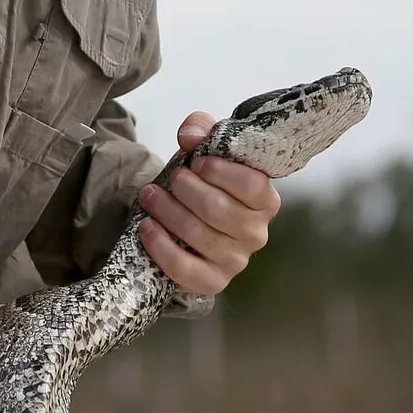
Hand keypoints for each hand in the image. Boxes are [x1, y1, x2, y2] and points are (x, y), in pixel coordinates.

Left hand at [138, 112, 281, 294]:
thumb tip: (190, 135)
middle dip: (187, 191)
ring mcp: (236, 261)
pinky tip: (146, 226)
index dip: (221, 173)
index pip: (252, 185)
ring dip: (168, 212)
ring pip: (198, 235)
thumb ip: (202, 130)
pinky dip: (161, 247)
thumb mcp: (205, 150)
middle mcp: (257, 233)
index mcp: (265, 200)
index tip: (196, 162)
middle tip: (170, 180)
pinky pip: (184, 268)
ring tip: (149, 196)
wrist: (188, 222)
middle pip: (219, 210)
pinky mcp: (212, 281)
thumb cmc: (203, 185)